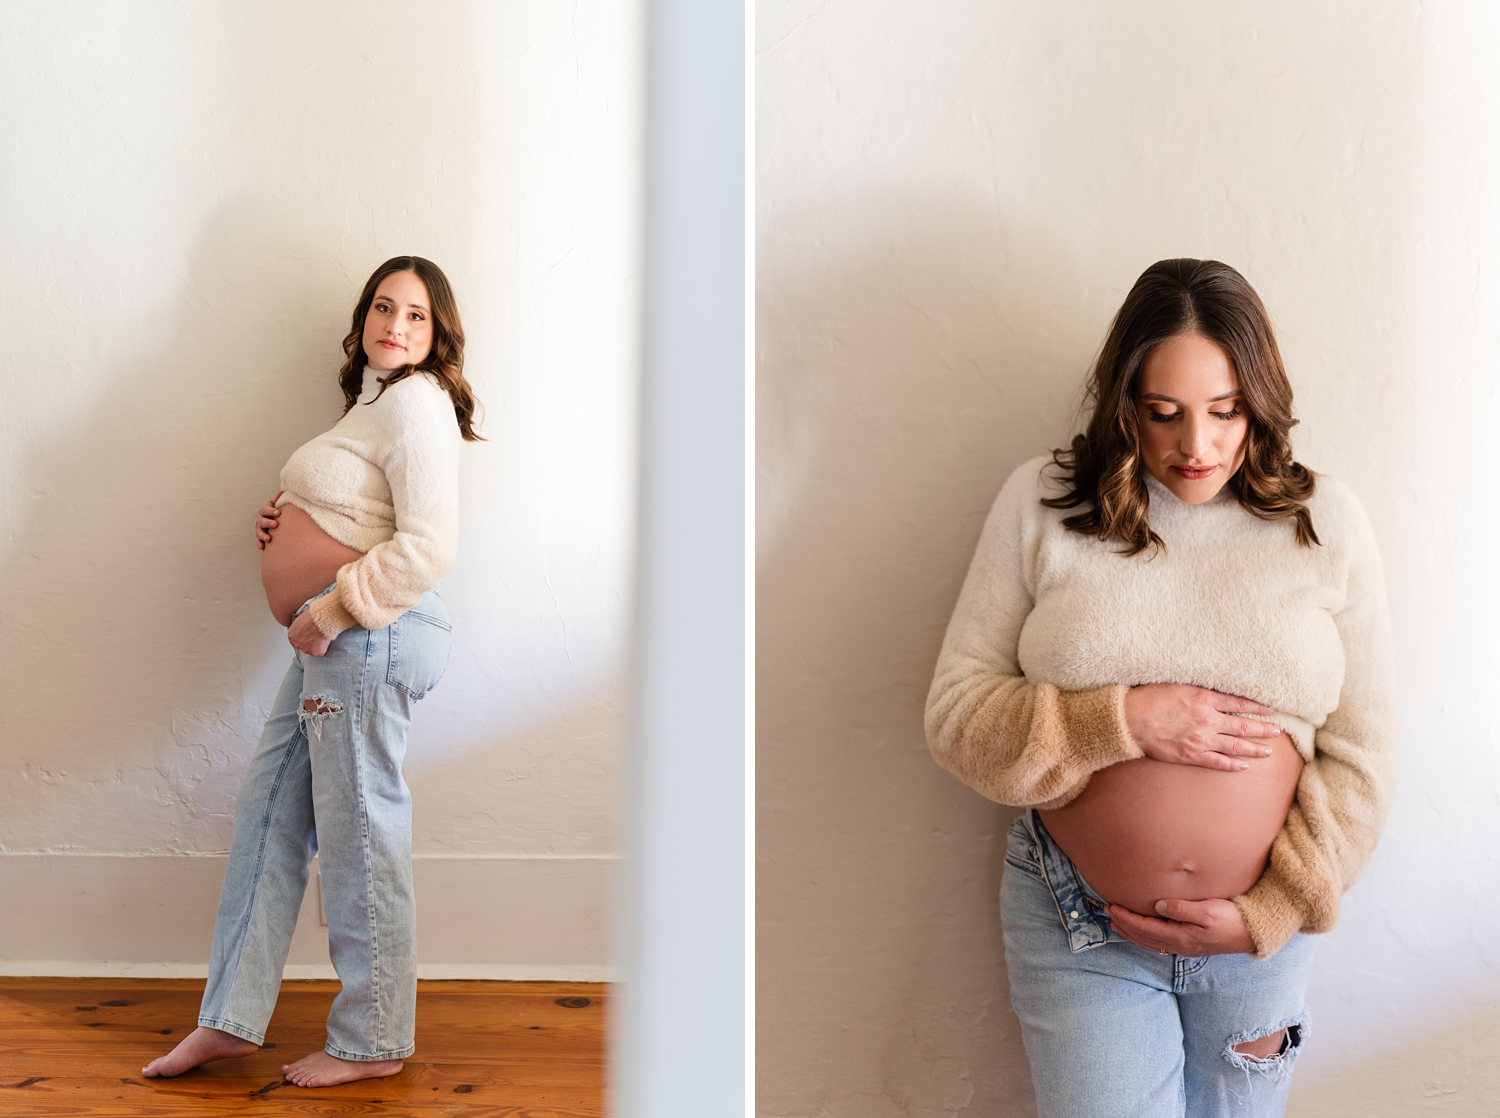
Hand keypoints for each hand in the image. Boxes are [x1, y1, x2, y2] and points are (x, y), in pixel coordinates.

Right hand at [256, 491, 283, 549]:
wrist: (273, 520)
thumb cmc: (276, 511)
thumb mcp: (277, 504)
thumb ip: (279, 499)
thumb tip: (283, 491)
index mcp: (264, 510)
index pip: (265, 509)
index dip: (271, 511)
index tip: (278, 512)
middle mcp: (260, 519)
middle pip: (261, 521)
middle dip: (268, 523)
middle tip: (275, 525)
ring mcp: (259, 528)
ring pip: (259, 532)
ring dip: (263, 535)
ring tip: (269, 538)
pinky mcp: (259, 537)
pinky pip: (258, 541)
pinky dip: (260, 544)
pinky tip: (263, 547)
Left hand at [287, 610, 330, 656]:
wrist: (322, 619)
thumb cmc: (313, 616)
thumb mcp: (301, 620)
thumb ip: (300, 627)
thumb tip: (305, 628)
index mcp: (291, 635)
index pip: (296, 640)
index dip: (303, 637)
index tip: (308, 635)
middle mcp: (296, 643)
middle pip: (302, 646)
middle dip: (309, 642)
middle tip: (315, 636)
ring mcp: (305, 649)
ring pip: (311, 650)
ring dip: (316, 645)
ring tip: (321, 637)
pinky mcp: (315, 652)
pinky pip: (319, 652)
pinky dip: (323, 648)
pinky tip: (324, 640)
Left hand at [1107, 899, 1254, 956]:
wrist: (1254, 934)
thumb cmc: (1232, 919)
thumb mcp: (1208, 911)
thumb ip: (1182, 908)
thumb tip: (1157, 905)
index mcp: (1180, 936)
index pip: (1145, 928)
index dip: (1126, 918)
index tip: (1111, 907)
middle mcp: (1179, 945)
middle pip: (1143, 937)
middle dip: (1124, 924)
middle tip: (1107, 912)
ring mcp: (1184, 947)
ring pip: (1149, 942)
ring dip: (1131, 932)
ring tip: (1116, 923)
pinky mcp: (1190, 944)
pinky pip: (1159, 943)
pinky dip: (1144, 937)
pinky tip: (1142, 932)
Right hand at [1124, 683, 1279, 770]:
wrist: (1129, 719)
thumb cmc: (1148, 698)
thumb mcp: (1176, 685)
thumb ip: (1198, 689)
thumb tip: (1214, 690)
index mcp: (1204, 698)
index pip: (1238, 703)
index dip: (1256, 707)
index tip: (1269, 710)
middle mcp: (1207, 720)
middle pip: (1242, 726)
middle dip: (1262, 729)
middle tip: (1276, 731)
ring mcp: (1201, 739)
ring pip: (1235, 746)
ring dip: (1254, 748)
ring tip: (1268, 751)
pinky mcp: (1191, 755)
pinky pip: (1217, 762)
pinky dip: (1232, 765)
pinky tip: (1244, 766)